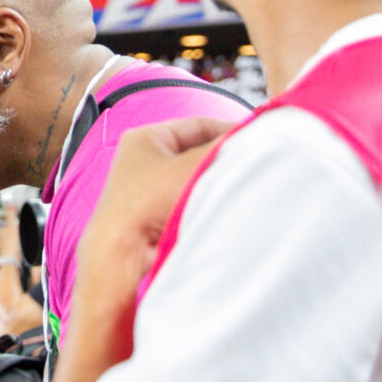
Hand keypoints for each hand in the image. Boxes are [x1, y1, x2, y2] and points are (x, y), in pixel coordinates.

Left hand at [59, 114, 233, 375]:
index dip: (231, 131)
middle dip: (226, 162)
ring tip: (249, 190)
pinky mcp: (154, 223)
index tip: (260, 139)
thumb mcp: (196, 164)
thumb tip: (258, 136)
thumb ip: (227, 147)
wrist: (122, 256)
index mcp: (146, 139)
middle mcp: (143, 164)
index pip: (199, 126)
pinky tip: (230, 213)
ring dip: (219, 188)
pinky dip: (210, 209)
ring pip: (197, 183)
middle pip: (198, 155)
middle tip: (258, 166)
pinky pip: (191, 208)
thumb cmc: (150, 202)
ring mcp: (147, 195)